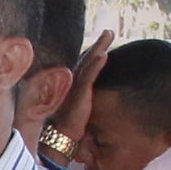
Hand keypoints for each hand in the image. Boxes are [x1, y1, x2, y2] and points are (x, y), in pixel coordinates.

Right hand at [46, 29, 115, 153]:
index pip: (84, 65)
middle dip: (98, 44)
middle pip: (87, 58)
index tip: (103, 42)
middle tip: (109, 32)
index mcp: (73, 85)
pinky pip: (89, 76)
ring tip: (109, 35)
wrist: (61, 137)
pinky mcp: (80, 93)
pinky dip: (96, 64)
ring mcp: (75, 86)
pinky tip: (104, 54)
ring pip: (88, 62)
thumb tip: (89, 101)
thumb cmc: (68, 127)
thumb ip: (82, 100)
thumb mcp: (77, 109)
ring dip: (99, 48)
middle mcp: (72, 82)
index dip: (93, 53)